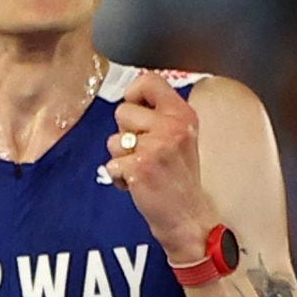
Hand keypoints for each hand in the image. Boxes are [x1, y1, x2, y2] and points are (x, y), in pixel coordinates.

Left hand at [102, 68, 212, 262]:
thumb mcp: (180, 136)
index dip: (133, 94)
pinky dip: (118, 177)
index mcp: (183, 114)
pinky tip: (137, 183)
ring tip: (142, 168)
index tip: (136, 110)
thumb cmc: (178, 177)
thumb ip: (159, 115)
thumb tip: (130, 98)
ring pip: (113, 139)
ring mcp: (156, 147)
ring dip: (120, 157)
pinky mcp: (139, 168)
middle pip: (122, 111)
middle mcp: (172, 126)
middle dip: (125, 133)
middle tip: (144, 151)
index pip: (148, 80)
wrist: (186, 215)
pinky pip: (110, 164)